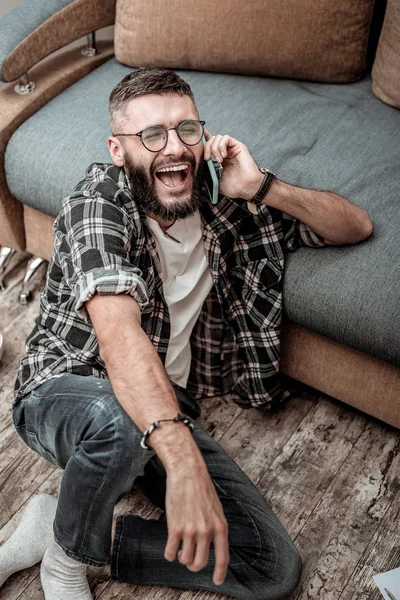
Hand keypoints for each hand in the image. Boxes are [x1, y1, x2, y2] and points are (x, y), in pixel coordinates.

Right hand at [164, 459, 229, 585]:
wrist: (187, 472)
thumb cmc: (201, 487)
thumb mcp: (216, 508)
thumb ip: (215, 527)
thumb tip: (211, 545)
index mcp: (221, 526)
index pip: (223, 558)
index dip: (220, 573)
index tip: (217, 581)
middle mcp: (207, 531)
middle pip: (200, 563)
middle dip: (193, 566)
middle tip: (189, 560)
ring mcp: (190, 530)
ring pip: (185, 559)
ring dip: (182, 558)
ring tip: (181, 549)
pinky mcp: (175, 527)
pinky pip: (170, 552)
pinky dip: (169, 554)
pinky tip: (170, 548)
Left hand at [203, 127, 262, 200]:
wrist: (246, 188)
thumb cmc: (234, 187)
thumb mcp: (215, 181)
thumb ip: (207, 173)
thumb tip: (196, 169)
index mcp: (220, 159)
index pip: (210, 145)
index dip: (203, 141)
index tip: (195, 142)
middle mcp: (226, 152)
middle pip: (212, 139)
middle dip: (206, 147)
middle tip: (207, 159)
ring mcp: (232, 149)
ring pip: (218, 137)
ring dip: (214, 148)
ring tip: (218, 161)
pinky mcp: (238, 146)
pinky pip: (226, 138)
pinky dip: (221, 146)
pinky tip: (223, 156)